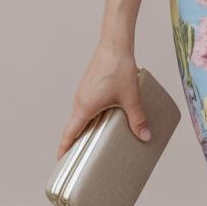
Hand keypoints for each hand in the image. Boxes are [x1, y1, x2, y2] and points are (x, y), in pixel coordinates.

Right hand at [57, 41, 150, 159]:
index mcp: (84, 107)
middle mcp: (80, 100)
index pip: (70, 133)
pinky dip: (89, 117)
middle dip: (75, 142)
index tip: (61, 161)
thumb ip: (137, 119)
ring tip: (92, 141)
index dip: (64, 148)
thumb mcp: (130, 98)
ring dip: (83, 129)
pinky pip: (86, 107)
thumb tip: (145, 136)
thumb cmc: (118, 68)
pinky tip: (102, 120)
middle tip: (79, 158)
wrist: (114, 45)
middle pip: (73, 126)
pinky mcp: (90, 86)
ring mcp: (83, 92)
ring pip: (80, 116)